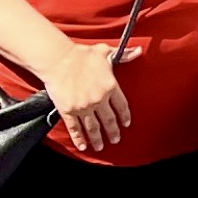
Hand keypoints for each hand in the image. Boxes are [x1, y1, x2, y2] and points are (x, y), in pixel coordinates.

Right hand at [43, 42, 130, 156]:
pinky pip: (75, 128)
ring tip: (101, 147)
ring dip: (98, 139)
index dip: (125, 117)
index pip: (122, 106)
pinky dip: (79, 139)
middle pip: (109, 120)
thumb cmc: (81, 54)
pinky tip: (83, 146)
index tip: (126, 124)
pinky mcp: (68, 110)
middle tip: (116, 140)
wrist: (58, 59)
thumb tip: (139, 50)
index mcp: (110, 86)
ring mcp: (83, 106)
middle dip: (113, 132)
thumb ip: (123, 55)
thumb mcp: (105, 52)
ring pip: (93, 128)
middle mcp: (98, 99)